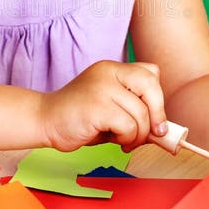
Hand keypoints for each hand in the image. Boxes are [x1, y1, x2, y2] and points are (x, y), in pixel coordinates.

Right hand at [41, 60, 167, 151]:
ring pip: (141, 113)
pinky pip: (128, 125)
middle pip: (152, 87)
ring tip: (124, 140)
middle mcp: (109, 72)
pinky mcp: (97, 107)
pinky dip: (126, 138)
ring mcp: (102, 88)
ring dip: (138, 135)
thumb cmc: (80, 117)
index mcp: (113, 68)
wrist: (45, 121)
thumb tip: (163, 127)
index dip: (158, 98)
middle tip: (154, 134)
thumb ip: (134, 104)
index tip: (156, 120)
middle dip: (158, 115)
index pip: (151, 73)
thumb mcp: (110, 103)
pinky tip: (114, 140)